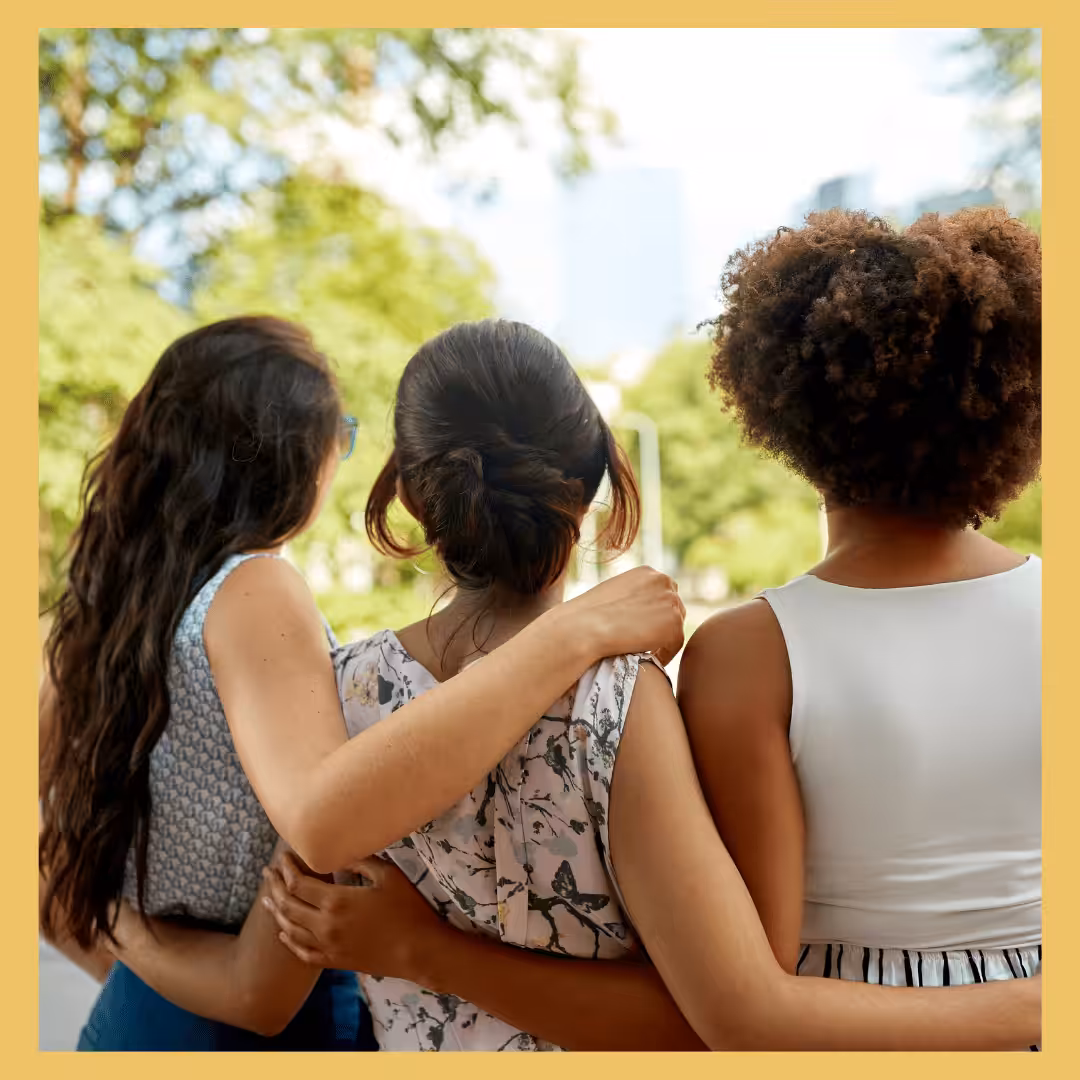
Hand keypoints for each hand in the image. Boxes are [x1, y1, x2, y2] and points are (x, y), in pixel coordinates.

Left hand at [263, 852, 449, 978]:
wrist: (419, 950)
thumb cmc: (408, 908)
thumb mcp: (388, 875)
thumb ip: (361, 861)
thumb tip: (339, 854)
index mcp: (336, 902)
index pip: (298, 884)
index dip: (286, 869)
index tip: (282, 857)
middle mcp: (325, 926)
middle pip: (288, 906)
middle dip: (275, 887)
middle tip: (267, 874)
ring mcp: (328, 947)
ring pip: (291, 930)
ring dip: (277, 913)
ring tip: (268, 900)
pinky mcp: (336, 962)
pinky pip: (303, 953)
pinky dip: (290, 942)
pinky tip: (284, 934)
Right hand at [563, 566, 685, 665]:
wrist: (585, 627)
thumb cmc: (588, 614)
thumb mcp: (613, 594)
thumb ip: (632, 597)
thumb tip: (641, 611)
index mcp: (647, 572)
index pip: (662, 594)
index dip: (654, 614)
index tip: (643, 630)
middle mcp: (663, 581)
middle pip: (673, 607)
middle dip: (662, 625)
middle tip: (647, 644)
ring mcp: (671, 601)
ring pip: (675, 626)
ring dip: (663, 640)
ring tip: (647, 654)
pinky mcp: (674, 623)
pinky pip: (675, 644)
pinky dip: (664, 654)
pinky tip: (648, 660)